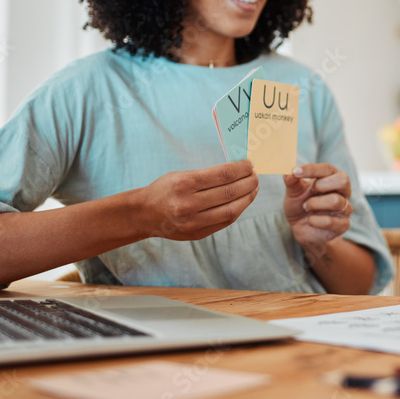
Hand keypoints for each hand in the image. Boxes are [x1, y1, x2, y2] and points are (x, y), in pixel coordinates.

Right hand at [135, 160, 258, 240]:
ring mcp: (193, 222)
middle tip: (255, 175)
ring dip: (247, 198)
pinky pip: (224, 222)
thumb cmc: (165, 189)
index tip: (250, 164)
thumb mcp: (181, 175)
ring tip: (254, 188)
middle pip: (229, 193)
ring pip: (231, 210)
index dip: (241, 169)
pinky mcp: (197, 234)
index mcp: (184, 184)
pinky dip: (238, 210)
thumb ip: (207, 175)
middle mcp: (188, 204)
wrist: (144, 214)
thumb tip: (238, 170)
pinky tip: (243, 201)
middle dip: (248, 182)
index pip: (222, 175)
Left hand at [283, 163, 352, 250]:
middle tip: (311, 190)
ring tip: (306, 207)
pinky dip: (315, 220)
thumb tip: (288, 172)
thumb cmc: (300, 205)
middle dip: (322, 184)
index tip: (295, 171)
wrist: (301, 228)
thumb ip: (291, 180)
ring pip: (336, 201)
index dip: (312, 169)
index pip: (328, 168)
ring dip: (314, 204)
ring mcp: (345, 208)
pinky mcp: (343, 225)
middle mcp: (343, 191)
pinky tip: (311, 220)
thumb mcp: (293, 191)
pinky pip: (330, 221)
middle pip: (343, 180)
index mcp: (332, 177)